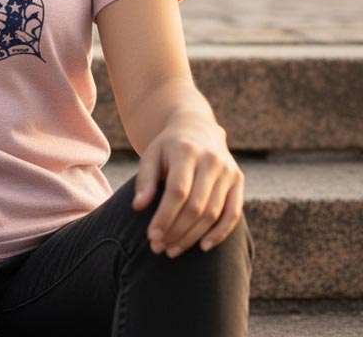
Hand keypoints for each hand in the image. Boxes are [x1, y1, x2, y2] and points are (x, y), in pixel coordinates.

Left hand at [131, 113, 244, 258]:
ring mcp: (228, 171)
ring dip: (193, 236)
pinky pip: (233, 213)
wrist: (197, 127)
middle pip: (196, 206)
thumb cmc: (168, 147)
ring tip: (173, 250)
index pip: (177, 191)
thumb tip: (138, 206)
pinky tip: (203, 246)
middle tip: (160, 248)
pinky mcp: (238, 180)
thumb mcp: (151, 155)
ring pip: (213, 213)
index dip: (165, 216)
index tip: (151, 236)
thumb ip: (145, 180)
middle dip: (176, 231)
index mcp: (187, 151)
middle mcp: (211, 160)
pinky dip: (220, 233)